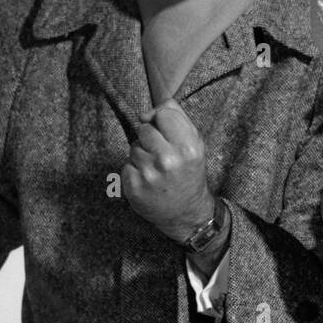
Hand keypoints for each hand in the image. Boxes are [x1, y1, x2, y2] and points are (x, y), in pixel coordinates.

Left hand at [124, 99, 214, 242]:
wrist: (186, 212)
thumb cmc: (189, 172)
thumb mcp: (195, 143)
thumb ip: (177, 118)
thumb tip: (150, 110)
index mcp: (188, 147)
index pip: (163, 113)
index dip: (161, 119)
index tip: (163, 129)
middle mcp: (168, 160)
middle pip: (144, 128)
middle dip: (149, 137)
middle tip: (160, 152)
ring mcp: (149, 175)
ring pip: (133, 147)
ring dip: (141, 154)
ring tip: (155, 168)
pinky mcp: (133, 187)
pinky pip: (126, 165)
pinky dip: (134, 170)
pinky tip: (147, 179)